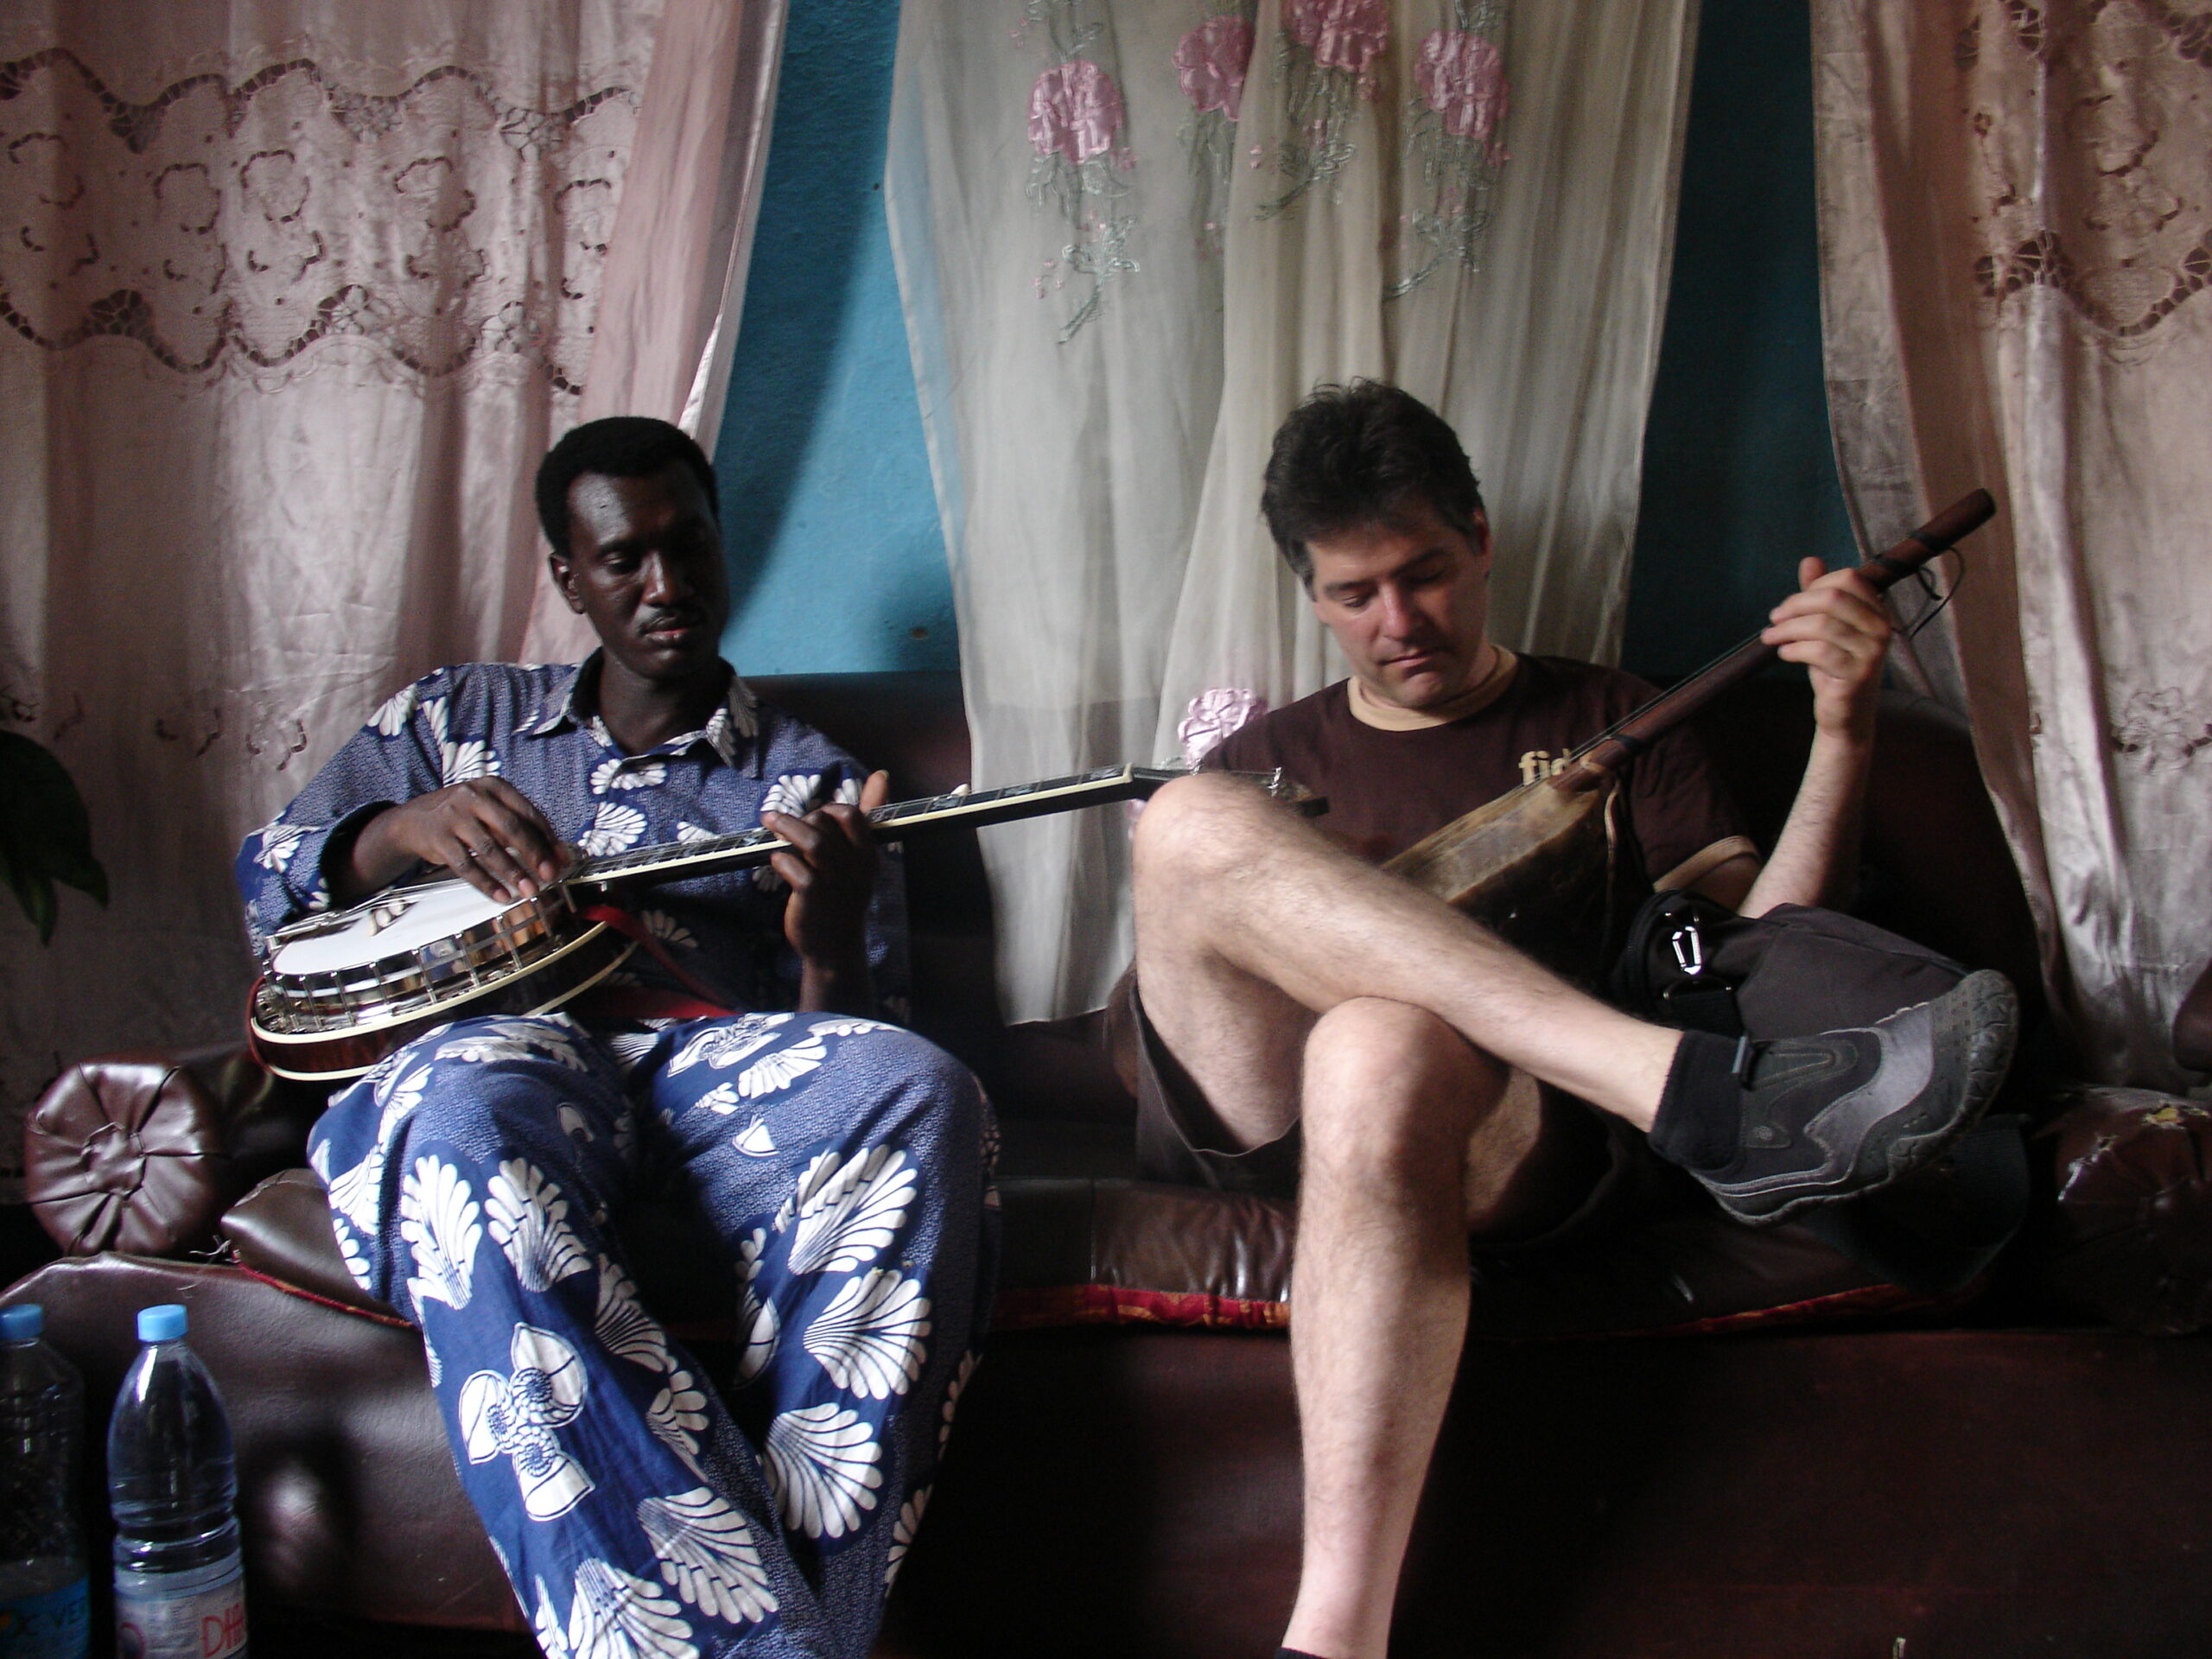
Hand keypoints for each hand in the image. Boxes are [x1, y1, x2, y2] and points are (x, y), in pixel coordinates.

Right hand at [348, 780, 567, 904]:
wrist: (413, 820)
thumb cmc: (463, 816)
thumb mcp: (489, 809)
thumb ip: (519, 826)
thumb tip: (556, 855)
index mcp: (494, 787)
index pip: (528, 812)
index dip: (548, 838)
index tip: (562, 859)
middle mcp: (474, 797)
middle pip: (511, 828)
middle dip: (534, 854)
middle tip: (549, 875)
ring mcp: (454, 816)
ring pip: (490, 848)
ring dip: (513, 872)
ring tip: (529, 890)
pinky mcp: (439, 839)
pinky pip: (467, 865)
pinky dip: (486, 883)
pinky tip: (501, 895)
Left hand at [763, 770, 890, 968]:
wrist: (835, 948)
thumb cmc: (845, 896)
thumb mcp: (861, 860)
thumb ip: (867, 817)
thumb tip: (881, 776)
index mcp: (868, 856)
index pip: (855, 816)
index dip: (831, 809)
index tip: (817, 816)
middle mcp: (855, 867)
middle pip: (827, 823)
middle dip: (804, 818)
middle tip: (789, 825)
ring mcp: (834, 883)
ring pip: (813, 841)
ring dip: (787, 827)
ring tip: (770, 823)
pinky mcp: (813, 898)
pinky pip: (795, 869)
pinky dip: (781, 860)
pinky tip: (777, 861)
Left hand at [1763, 557, 1891, 740]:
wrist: (1844, 714)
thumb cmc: (1834, 666)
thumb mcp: (1825, 627)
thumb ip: (1818, 595)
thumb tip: (1810, 560)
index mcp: (1876, 610)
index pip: (1847, 579)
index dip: (1814, 587)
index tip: (1790, 605)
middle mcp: (1881, 627)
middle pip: (1833, 598)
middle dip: (1795, 605)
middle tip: (1775, 618)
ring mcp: (1873, 652)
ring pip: (1823, 625)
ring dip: (1788, 629)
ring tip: (1771, 637)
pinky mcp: (1858, 674)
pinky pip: (1820, 652)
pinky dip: (1794, 649)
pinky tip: (1785, 653)